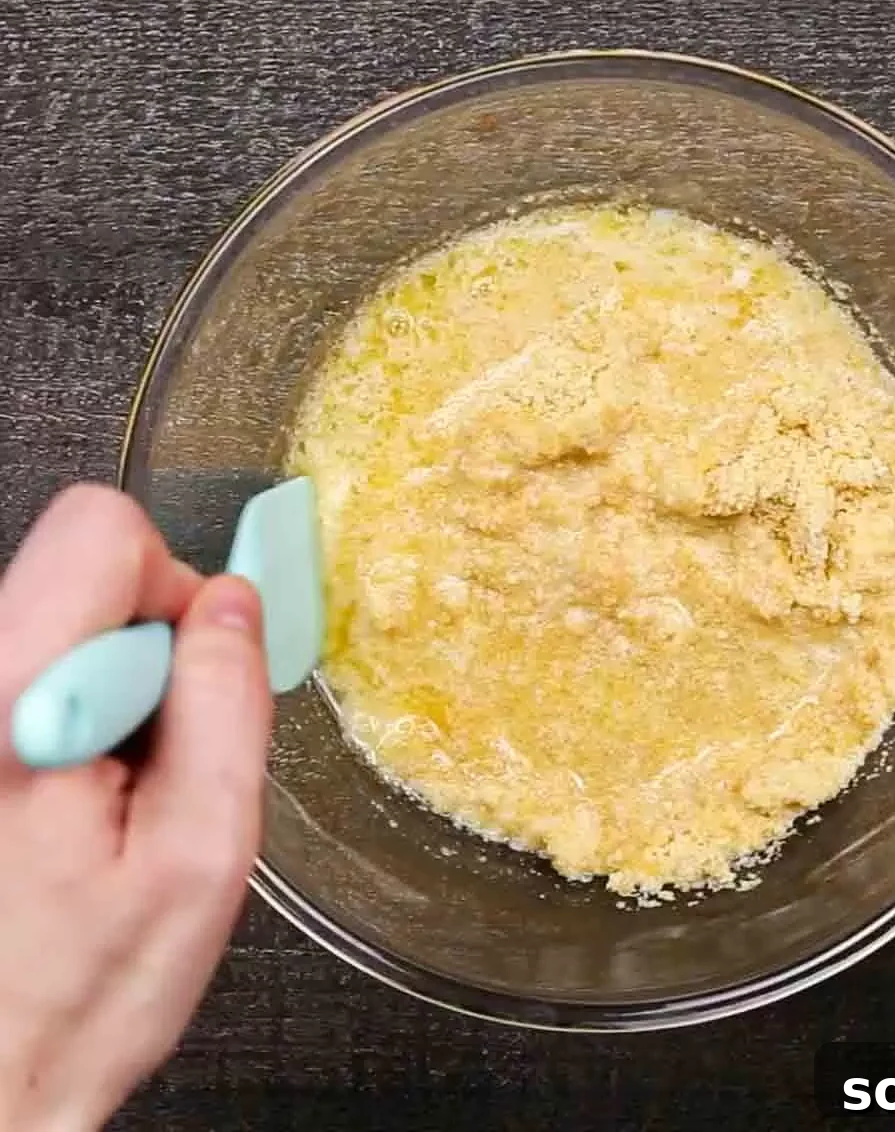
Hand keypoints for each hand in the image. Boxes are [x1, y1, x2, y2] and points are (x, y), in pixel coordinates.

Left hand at [0, 485, 271, 1130]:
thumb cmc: (74, 997)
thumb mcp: (200, 855)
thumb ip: (226, 706)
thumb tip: (235, 604)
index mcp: (9, 702)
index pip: (101, 535)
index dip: (174, 588)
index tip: (195, 672)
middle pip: (77, 571)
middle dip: (148, 646)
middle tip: (154, 760)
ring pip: (58, 621)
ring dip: (114, 690)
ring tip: (110, 795)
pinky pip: (34, 667)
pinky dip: (79, 713)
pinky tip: (74, 801)